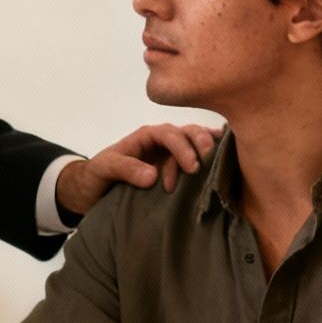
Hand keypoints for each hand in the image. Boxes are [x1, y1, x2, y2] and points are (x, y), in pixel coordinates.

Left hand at [56, 124, 220, 218]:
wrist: (94, 189)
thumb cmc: (98, 175)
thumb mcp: (104, 169)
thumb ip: (125, 168)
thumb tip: (153, 176)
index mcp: (147, 136)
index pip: (169, 134)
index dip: (182, 148)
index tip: (191, 168)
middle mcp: (162, 141)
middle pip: (188, 133)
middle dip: (200, 145)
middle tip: (203, 167)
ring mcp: (172, 153)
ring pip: (197, 142)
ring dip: (207, 151)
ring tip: (215, 166)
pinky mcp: (178, 167)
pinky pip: (198, 156)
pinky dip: (213, 154)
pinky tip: (227, 157)